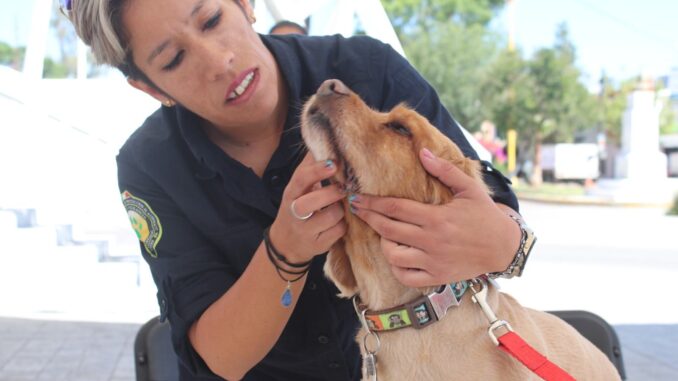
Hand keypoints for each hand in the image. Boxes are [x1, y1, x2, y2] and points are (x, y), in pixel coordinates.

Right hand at [269, 153, 346, 263]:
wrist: (286, 243)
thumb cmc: (296, 208)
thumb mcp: (298, 189)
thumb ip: (309, 167)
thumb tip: (319, 142)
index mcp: (291, 194)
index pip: (301, 179)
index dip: (317, 170)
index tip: (333, 163)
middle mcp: (294, 212)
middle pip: (314, 201)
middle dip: (333, 193)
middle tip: (344, 188)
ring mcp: (305, 231)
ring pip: (332, 216)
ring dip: (341, 210)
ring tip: (338, 207)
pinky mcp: (318, 245)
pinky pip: (339, 231)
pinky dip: (342, 225)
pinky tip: (337, 222)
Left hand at [350, 148, 519, 286]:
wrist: (504, 247)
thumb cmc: (485, 215)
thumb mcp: (469, 188)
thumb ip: (444, 170)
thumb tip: (422, 152)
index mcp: (437, 218)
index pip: (395, 209)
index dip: (373, 203)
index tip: (357, 198)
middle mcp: (432, 241)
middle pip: (389, 230)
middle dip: (368, 218)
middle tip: (356, 210)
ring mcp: (433, 262)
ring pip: (394, 256)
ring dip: (383, 244)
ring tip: (383, 233)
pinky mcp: (436, 277)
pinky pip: (406, 276)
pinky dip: (396, 267)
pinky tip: (396, 256)